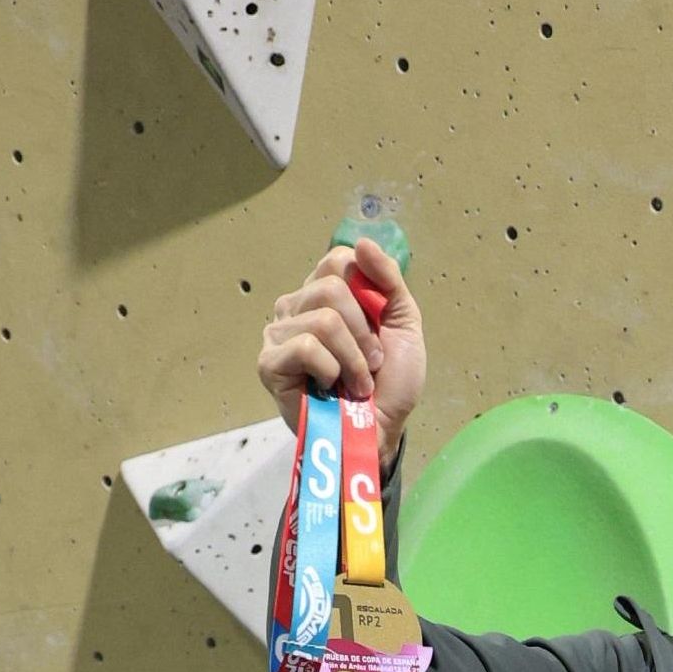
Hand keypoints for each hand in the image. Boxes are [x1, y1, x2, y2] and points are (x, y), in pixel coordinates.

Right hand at [257, 238, 423, 460]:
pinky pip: (306, 347)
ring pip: (323, 320)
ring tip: (355, 382)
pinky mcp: (269, 363)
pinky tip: (332, 388)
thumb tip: (360, 241)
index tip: (379, 328)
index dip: (367, 292)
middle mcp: (296, 306)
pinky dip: (332, 370)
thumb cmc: (390, 382)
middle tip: (370, 364)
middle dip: (364, 332)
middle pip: (331, 288)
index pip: (338, 260)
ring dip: (353, 358)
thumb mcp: (403, 323)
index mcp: (324, 292)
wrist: (382, 430)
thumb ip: (387, 279)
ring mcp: (279, 334)